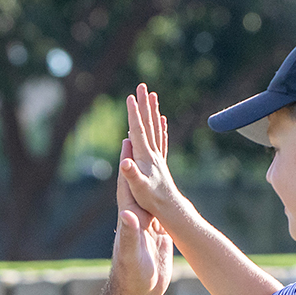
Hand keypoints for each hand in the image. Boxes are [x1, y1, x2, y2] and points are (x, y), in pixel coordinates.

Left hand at [111, 140, 172, 294]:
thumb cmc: (133, 278)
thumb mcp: (131, 254)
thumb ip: (129, 234)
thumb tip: (128, 213)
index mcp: (130, 217)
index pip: (127, 185)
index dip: (127, 163)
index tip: (128, 139)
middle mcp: (136, 217)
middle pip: (137, 182)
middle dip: (138, 160)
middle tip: (139, 134)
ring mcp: (146, 225)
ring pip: (149, 193)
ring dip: (150, 174)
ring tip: (153, 155)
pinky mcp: (156, 234)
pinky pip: (160, 209)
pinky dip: (163, 196)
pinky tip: (165, 189)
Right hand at [119, 83, 182, 223]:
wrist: (170, 208)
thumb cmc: (151, 201)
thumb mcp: (138, 189)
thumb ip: (131, 175)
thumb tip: (125, 162)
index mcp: (145, 156)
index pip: (138, 130)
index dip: (134, 114)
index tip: (130, 97)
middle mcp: (152, 153)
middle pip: (148, 123)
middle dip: (144, 104)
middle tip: (142, 86)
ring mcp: (157, 156)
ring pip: (155, 128)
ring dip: (152, 111)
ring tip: (152, 96)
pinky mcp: (160, 162)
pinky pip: (160, 139)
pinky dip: (160, 127)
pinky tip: (162, 120)